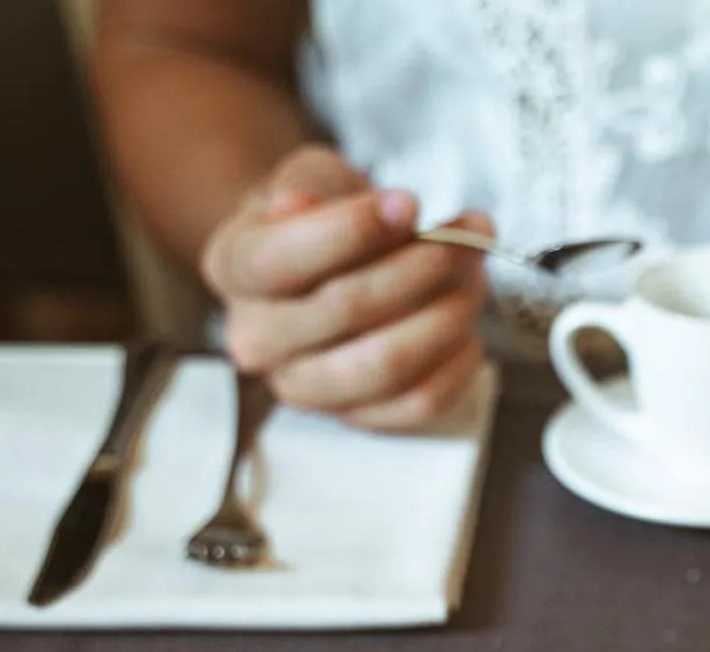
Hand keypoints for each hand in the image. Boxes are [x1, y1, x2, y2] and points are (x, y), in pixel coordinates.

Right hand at [200, 145, 490, 429]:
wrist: (324, 269)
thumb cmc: (319, 215)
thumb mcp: (310, 176)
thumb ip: (309, 184)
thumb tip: (297, 205)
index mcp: (233, 268)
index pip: (283, 259)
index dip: (355, 229)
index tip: (411, 202)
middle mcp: (255, 339)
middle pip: (347, 308)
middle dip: (425, 265)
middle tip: (473, 235)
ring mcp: (302, 388)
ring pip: (387, 364)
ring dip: (449, 315)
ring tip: (476, 277)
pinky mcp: (353, 418)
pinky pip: (416, 404)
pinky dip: (456, 366)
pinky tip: (468, 330)